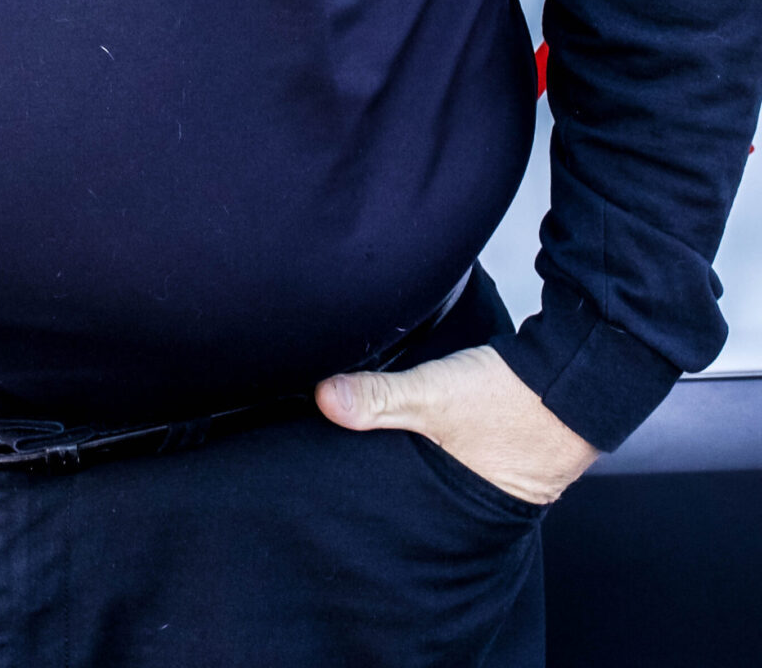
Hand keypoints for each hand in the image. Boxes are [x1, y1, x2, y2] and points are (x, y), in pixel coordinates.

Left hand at [315, 343, 599, 505]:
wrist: (576, 381)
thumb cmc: (512, 398)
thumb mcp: (433, 393)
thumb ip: (379, 397)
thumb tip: (325, 399)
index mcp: (453, 505)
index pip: (399, 519)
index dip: (370, 510)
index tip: (339, 496)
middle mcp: (477, 501)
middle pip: (419, 502)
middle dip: (392, 490)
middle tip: (360, 471)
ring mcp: (499, 479)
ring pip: (442, 480)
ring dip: (422, 466)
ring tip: (393, 449)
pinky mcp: (511, 453)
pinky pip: (467, 459)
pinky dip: (449, 449)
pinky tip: (436, 430)